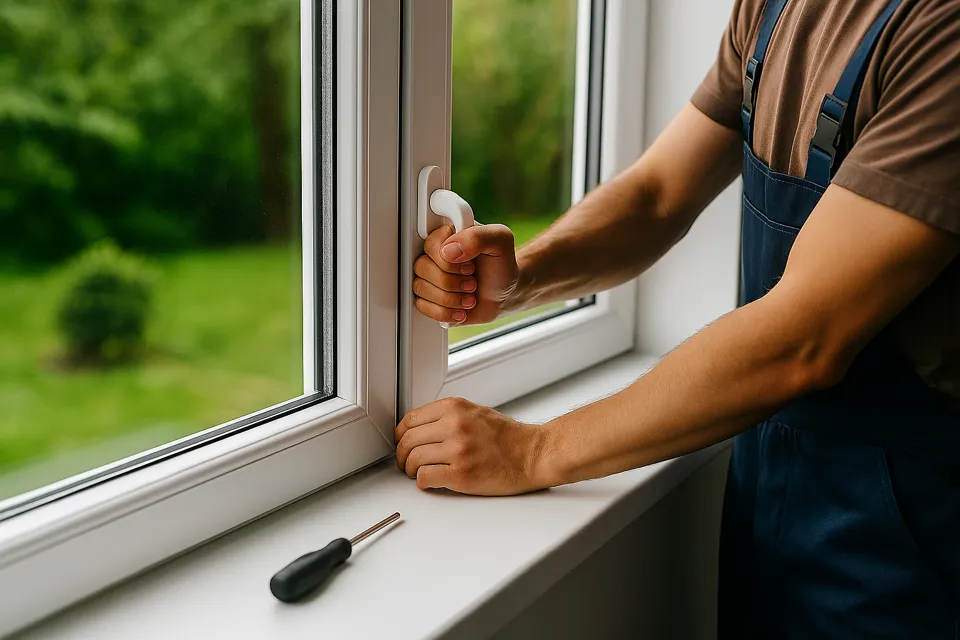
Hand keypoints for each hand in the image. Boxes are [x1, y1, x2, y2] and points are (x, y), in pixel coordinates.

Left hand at [395, 397, 547, 495]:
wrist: (532, 454)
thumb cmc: (508, 437)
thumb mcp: (475, 412)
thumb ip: (448, 416)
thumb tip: (420, 428)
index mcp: (455, 408)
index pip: (411, 419)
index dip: (400, 434)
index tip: (401, 442)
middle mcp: (454, 426)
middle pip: (408, 440)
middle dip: (402, 454)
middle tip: (405, 461)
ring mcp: (457, 450)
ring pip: (414, 460)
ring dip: (410, 469)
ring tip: (417, 472)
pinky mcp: (461, 475)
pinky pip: (425, 478)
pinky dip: (422, 482)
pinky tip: (429, 481)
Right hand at [414, 224, 519, 325]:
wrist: (505, 295)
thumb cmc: (501, 267)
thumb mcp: (501, 242)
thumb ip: (477, 237)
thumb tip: (449, 250)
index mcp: (448, 235)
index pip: (429, 243)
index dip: (448, 261)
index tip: (470, 266)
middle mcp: (434, 254)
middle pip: (421, 267)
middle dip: (452, 282)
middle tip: (472, 282)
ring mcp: (429, 277)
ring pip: (420, 288)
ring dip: (450, 299)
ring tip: (470, 297)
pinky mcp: (429, 298)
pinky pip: (421, 306)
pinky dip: (444, 312)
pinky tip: (461, 310)